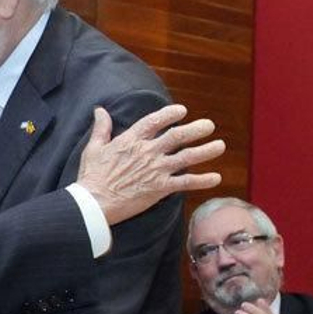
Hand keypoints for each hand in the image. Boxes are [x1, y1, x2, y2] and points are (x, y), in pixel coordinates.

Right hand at [74, 105, 224, 224]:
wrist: (95, 203)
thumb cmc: (92, 176)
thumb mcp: (94, 148)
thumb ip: (101, 128)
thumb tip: (100, 110)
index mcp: (131, 140)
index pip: (155, 121)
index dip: (170, 114)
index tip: (182, 111)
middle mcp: (148, 152)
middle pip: (177, 136)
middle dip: (196, 129)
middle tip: (209, 125)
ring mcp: (156, 170)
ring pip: (187, 157)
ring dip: (205, 151)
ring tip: (220, 146)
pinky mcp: (160, 188)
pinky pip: (186, 182)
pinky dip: (202, 180)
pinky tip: (216, 177)